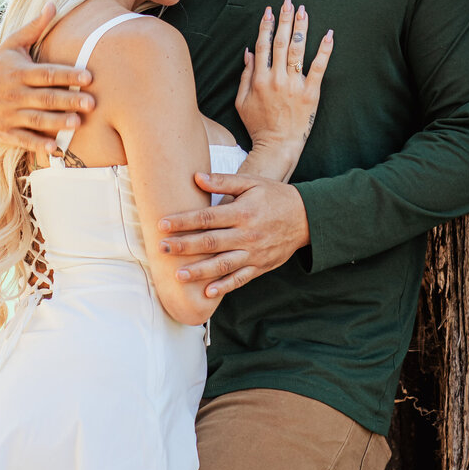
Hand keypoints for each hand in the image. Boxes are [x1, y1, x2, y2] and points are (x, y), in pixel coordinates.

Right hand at [0, 3, 95, 156]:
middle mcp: (14, 93)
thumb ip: (35, 28)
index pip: (47, 73)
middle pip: (45, 98)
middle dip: (69, 100)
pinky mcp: (3, 131)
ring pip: (36, 119)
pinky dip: (38, 145)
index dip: (68, 75)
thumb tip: (54, 4)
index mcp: (20, 72)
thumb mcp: (13, 44)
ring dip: (57, 122)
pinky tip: (56, 149)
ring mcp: (8, 114)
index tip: (89, 76)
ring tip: (78, 123)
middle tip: (92, 103)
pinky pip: (23, 139)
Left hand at [157, 173, 310, 296]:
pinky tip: (207, 292)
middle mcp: (247, 235)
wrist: (306, 217)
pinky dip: (224, 286)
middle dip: (184, 246)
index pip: (207, 217)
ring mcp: (254, 253)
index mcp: (243, 212)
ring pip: (223, 264)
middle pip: (210, 242)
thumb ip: (224, 182)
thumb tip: (196, 177)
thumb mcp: (251, 183)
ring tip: (178, 275)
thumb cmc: (274, 196)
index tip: (162, 224)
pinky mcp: (260, 267)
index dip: (183, 221)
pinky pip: (240, 279)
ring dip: (199, 271)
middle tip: (161, 249)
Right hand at [235, 0, 332, 167]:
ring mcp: (294, 84)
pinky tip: (329, 35)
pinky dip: (324, 49)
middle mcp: (276, 79)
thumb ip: (244, 75)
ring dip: (300, 27)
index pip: (263, 45)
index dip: (266, 26)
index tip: (269, 11)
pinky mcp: (311, 92)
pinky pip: (319, 67)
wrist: (277, 145)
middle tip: (288, 2)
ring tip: (303, 10)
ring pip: (297, 49)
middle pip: (280, 42)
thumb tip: (248, 52)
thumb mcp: (241, 101)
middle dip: (284, 19)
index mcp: (259, 79)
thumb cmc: (258, 125)